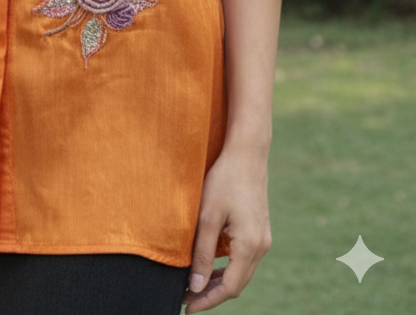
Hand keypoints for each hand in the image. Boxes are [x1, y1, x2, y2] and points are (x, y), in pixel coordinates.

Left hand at [182, 143, 272, 311]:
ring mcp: (263, 238)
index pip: (229, 288)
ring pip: (241, 272)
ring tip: (194, 284)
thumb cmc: (225, 179)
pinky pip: (244, 258)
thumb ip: (202, 253)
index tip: (187, 307)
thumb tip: (196, 286)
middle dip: (212, 294)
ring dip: (219, 281)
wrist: (248, 152)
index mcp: (251, 246)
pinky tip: (210, 264)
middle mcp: (262, 246)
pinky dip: (227, 266)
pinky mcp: (259, 230)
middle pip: (237, 284)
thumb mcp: (208, 216)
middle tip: (187, 298)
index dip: (208, 300)